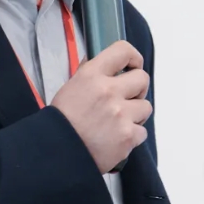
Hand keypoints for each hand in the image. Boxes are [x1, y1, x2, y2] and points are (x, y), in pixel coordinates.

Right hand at [51, 40, 152, 174]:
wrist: (57, 152)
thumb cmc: (61, 120)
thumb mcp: (71, 87)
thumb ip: (92, 74)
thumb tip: (109, 64)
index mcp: (92, 75)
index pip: (123, 50)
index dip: (133, 58)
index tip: (131, 67)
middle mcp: (109, 90)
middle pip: (142, 78)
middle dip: (137, 89)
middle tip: (125, 99)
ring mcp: (121, 114)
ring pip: (146, 107)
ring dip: (136, 114)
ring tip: (118, 122)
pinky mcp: (128, 136)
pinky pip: (142, 132)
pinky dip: (132, 136)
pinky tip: (116, 139)